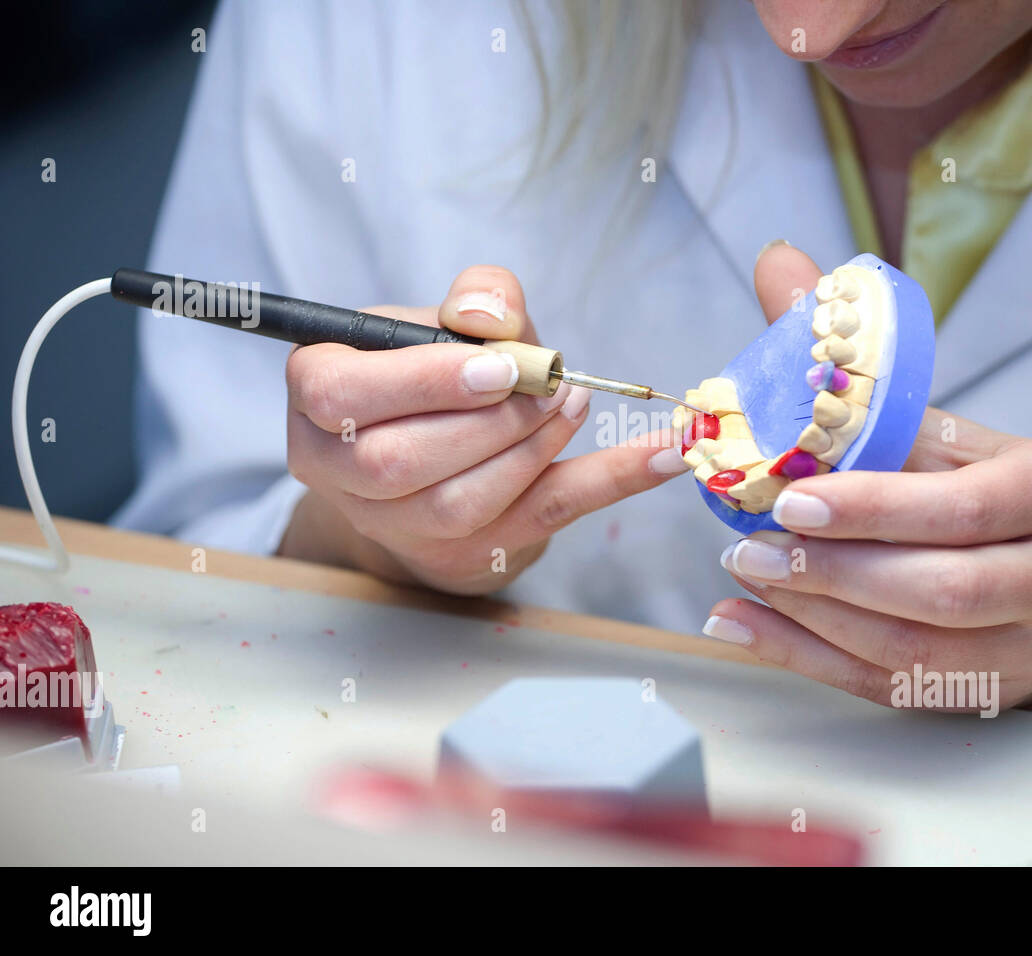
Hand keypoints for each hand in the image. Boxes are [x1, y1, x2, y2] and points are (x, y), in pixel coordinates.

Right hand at [280, 265, 689, 593]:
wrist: (438, 453)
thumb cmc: (434, 374)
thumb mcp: (445, 320)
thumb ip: (475, 299)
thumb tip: (493, 320)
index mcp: (318, 401)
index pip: (338, 396)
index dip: (423, 383)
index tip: (498, 367)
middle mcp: (340, 473)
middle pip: (400, 461)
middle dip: (491, 421)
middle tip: (549, 385)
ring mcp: (398, 526)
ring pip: (461, 502)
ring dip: (533, 448)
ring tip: (572, 404)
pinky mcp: (468, 553)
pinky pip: (544, 516)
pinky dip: (613, 479)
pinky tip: (667, 454)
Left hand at [703, 244, 1031, 710]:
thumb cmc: (977, 486)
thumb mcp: (937, 421)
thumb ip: (855, 352)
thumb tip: (776, 261)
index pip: (962, 507)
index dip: (873, 508)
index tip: (789, 498)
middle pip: (942, 590)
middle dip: (834, 572)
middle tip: (747, 550)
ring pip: (914, 650)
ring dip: (814, 618)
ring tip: (741, 580)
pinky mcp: (992, 692)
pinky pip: (891, 687)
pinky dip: (810, 659)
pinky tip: (747, 626)